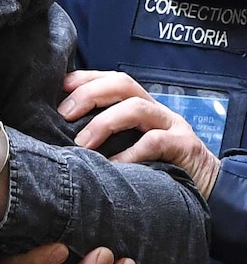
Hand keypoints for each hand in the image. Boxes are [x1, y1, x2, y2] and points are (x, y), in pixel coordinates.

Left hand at [59, 70, 220, 198]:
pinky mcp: (185, 146)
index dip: (83, 78)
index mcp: (137, 103)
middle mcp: (154, 108)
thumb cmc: (156, 163)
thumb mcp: (127, 143)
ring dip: (105, 122)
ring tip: (83, 143)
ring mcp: (171, 124)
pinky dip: (131, 153)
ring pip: (136, 108)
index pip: (109, 78)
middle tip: (63, 114)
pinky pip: (156, 141)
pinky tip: (113, 165)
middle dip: (89, 94)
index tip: (58, 88)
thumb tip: (60, 132)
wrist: (205, 185)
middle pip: (122, 84)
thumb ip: (102, 134)